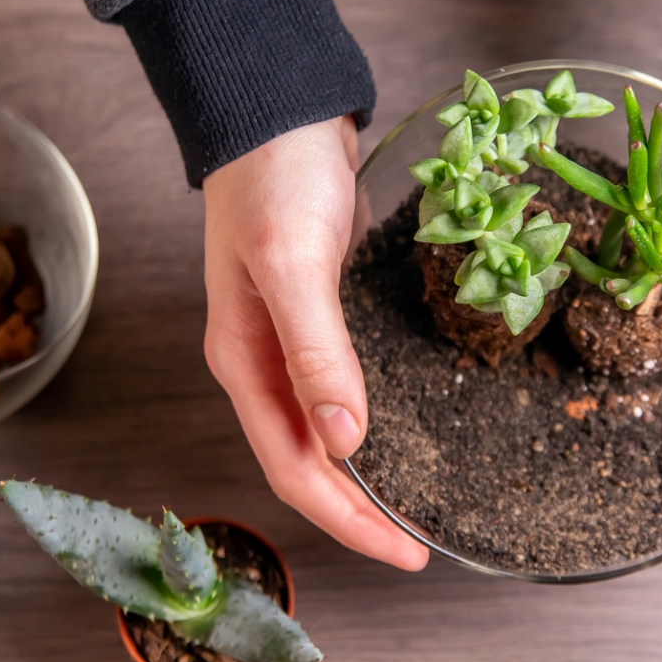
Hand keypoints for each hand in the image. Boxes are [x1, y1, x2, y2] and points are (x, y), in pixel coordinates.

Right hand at [203, 116, 428, 570]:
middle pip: (308, 463)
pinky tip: (394, 436)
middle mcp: (260, 364)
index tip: (405, 549)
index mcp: (244, 362)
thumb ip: (315, 351)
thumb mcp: (293, 263)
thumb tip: (345, 441)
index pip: (295, 468)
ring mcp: (286, 343)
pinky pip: (337, 393)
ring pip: (322, 434)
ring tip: (409, 509)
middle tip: (417, 544)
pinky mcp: (315, 318)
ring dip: (361, 480)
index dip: (348, 519)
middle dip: (358, 513)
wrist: (280, 112)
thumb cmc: (275, 178)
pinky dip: (364, 427)